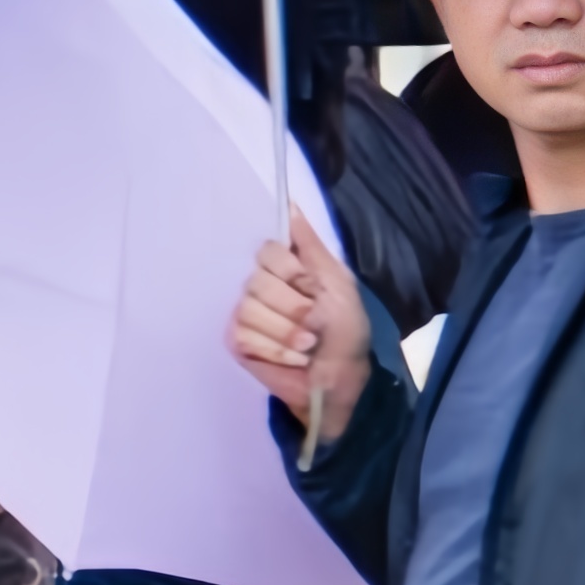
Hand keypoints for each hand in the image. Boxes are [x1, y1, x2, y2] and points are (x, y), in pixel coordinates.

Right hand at [229, 215, 371, 443]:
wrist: (341, 378)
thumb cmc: (346, 330)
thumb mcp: (338, 282)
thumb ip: (312, 246)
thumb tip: (290, 205)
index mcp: (285, 268)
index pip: (266, 251)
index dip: (289, 271)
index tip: (311, 286)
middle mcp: (260, 286)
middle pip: (257, 282)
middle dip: (292, 307)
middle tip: (313, 322)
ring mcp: (245, 314)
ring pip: (250, 310)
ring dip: (286, 332)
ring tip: (308, 344)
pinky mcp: (238, 341)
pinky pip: (244, 335)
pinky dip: (276, 349)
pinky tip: (294, 358)